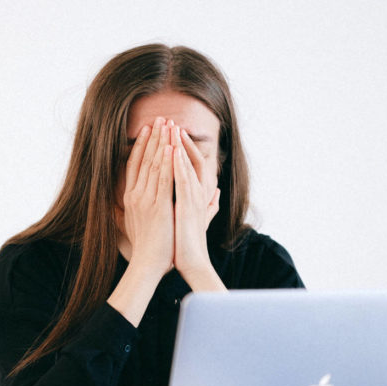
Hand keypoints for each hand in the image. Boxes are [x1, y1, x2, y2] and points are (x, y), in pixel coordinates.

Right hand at [118, 117, 174, 278]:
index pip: (135, 165)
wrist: (147, 264)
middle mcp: (135, 195)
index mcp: (131, 198)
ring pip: (153, 165)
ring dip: (161, 142)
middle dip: (153, 137)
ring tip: (168, 124)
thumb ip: (132, 211)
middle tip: (160, 118)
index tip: (149, 129)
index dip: (142, 145)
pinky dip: (167, 162)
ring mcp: (146, 200)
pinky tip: (172, 147)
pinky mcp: (158, 206)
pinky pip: (163, 179)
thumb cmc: (145, 248)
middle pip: (143, 160)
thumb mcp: (134, 225)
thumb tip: (123, 205)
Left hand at [171, 125, 219, 281]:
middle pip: (189, 159)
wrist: (192, 263)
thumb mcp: (198, 218)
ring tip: (171, 128)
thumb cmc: (190, 243)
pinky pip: (182, 181)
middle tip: (169, 121)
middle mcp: (197, 193)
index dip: (182, 147)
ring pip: (186, 166)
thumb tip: (217, 194)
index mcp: (196, 194)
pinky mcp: (187, 206)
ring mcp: (193, 199)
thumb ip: (208, 205)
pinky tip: (172, 151)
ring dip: (178, 146)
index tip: (171, 133)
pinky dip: (178, 165)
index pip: (190, 164)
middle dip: (178, 140)